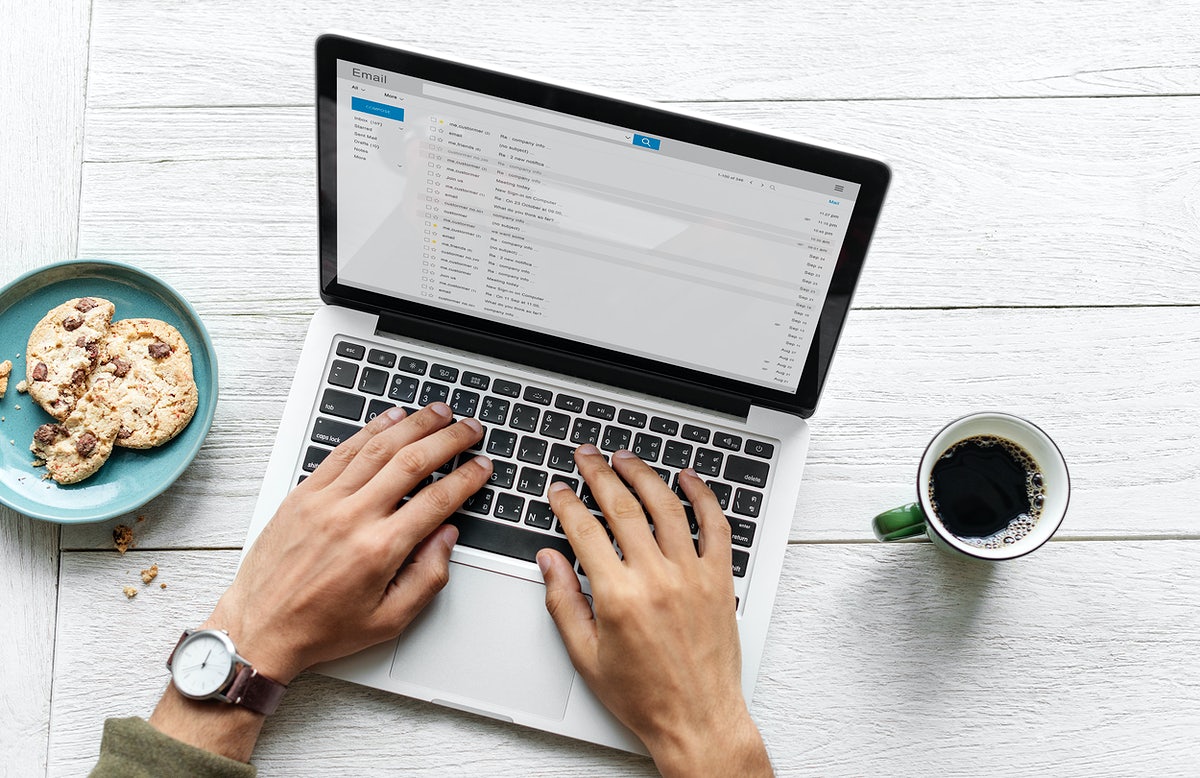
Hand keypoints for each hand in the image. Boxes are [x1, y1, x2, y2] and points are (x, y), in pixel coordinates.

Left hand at [151, 402, 489, 761]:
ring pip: (378, 447)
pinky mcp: (303, 493)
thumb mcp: (389, 621)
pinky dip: (371, 430)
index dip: (466, 479)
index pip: (436, 500)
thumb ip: (427, 578)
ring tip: (439, 412)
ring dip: (414, 424)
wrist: (259, 628)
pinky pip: (343, 450)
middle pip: (412, 462)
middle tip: (470, 429)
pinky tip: (391, 418)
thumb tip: (447, 537)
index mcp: (379, 550)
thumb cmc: (322, 628)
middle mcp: (353, 517)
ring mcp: (325, 501)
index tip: (482, 467)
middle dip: (448, 440)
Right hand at [537, 445, 770, 776]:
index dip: (567, 504)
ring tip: (626, 458)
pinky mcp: (720, 579)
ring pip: (666, 506)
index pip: (584, 531)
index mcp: (619, 597)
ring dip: (643, 475)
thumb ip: (563, 602)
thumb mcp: (586, 656)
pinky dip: (703, 496)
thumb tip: (548, 561)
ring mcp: (692, 575)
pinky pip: (715, 526)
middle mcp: (656, 579)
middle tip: (586, 456)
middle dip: (598, 473)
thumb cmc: (645, 696)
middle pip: (622, 506)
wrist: (697, 720)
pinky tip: (688, 479)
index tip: (559, 490)